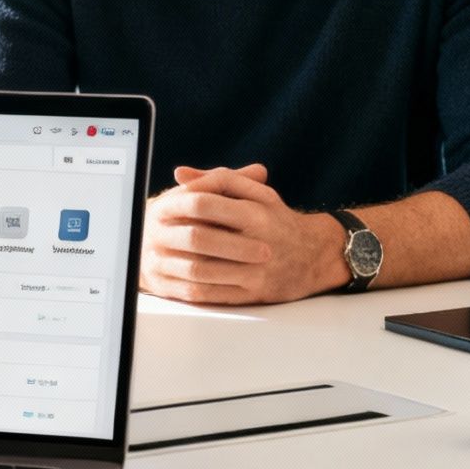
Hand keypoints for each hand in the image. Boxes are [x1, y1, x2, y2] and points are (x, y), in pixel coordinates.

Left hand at [139, 164, 349, 303]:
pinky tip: (177, 279)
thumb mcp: (257, 192)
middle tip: (154, 235)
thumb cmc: (278, 219)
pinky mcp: (254, 293)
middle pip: (201, 238)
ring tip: (160, 257)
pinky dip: (190, 287)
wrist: (315, 255)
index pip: (204, 204)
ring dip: (176, 264)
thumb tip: (181, 175)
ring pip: (204, 269)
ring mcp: (256, 271)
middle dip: (172, 237)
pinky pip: (214, 293)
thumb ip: (219, 179)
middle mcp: (258, 240)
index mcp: (255, 211)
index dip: (176, 205)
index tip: (160, 207)